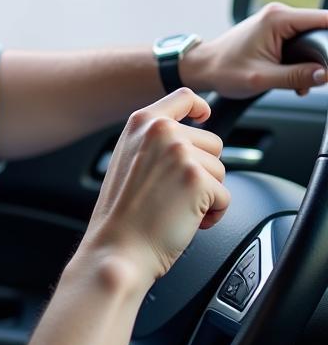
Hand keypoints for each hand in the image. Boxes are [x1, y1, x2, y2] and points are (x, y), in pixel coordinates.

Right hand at [82, 88, 229, 283]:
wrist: (118, 246)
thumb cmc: (121, 214)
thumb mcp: (127, 159)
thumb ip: (154, 141)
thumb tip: (187, 137)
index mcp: (142, 123)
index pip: (185, 97)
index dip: (200, 108)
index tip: (203, 117)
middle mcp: (162, 131)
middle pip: (213, 142)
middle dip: (204, 169)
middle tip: (175, 192)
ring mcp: (180, 153)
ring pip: (221, 171)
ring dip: (208, 193)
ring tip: (178, 207)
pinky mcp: (198, 179)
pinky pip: (225, 197)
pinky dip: (213, 214)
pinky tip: (188, 220)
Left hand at [181, 3, 327, 97]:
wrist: (203, 68)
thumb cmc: (224, 70)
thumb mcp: (262, 78)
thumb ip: (297, 76)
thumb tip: (327, 76)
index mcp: (277, 18)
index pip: (325, 20)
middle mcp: (280, 14)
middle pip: (321, 30)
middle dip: (322, 57)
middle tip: (318, 79)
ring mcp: (278, 22)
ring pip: (313, 39)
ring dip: (312, 62)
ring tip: (300, 84)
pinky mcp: (276, 32)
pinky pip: (302, 43)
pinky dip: (303, 62)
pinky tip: (295, 81)